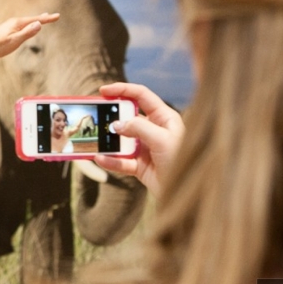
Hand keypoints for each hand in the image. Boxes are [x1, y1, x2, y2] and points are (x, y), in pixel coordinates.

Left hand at [0, 13, 59, 79]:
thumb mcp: (15, 40)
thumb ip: (27, 33)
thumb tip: (39, 24)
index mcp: (17, 23)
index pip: (36, 20)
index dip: (48, 19)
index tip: (58, 16)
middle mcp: (14, 22)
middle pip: (31, 19)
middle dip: (42, 18)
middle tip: (51, 16)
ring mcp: (9, 26)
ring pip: (25, 22)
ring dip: (34, 21)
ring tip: (40, 19)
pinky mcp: (6, 31)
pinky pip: (20, 26)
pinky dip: (27, 25)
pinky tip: (24, 28)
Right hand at [92, 83, 183, 197]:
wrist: (188, 193)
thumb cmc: (183, 160)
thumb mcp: (162, 139)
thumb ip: (138, 128)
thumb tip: (116, 125)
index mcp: (164, 118)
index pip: (141, 96)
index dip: (122, 90)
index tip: (103, 91)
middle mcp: (154, 130)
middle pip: (127, 117)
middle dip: (111, 117)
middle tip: (95, 117)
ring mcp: (145, 148)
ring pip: (121, 140)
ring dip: (108, 141)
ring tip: (94, 140)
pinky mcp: (139, 165)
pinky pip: (121, 160)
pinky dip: (110, 160)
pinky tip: (101, 158)